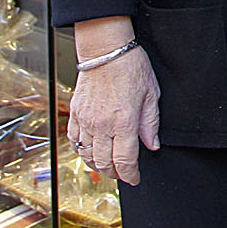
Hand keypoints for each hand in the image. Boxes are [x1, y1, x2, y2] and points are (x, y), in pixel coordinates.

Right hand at [67, 44, 159, 185]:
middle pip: (104, 163)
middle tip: (123, 173)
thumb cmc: (131, 66)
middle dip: (115, 173)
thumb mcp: (151, 93)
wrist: (106, 50)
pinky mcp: (75, 113)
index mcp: (124, 121)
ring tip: (108, 165)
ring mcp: (86, 120)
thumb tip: (152, 144)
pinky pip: (74, 141)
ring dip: (98, 165)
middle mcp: (102, 124)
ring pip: (87, 155)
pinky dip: (82, 150)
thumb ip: (150, 123)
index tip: (135, 177)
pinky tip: (90, 150)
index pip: (125, 160)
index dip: (130, 174)